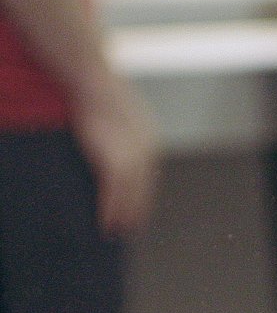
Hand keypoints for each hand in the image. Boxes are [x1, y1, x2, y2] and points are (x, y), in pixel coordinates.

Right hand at [71, 80, 157, 237]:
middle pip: (142, 190)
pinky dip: (110, 211)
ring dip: (122, 217)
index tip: (138, 207)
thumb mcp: (118, 108)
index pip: (147, 175)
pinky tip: (106, 223)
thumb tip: (110, 127)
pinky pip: (114, 195)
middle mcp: (145, 154)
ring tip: (115, 231)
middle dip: (136, 210)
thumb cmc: (99, 88)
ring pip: (129, 197)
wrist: (92, 81)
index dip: (142, 193)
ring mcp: (131, 160)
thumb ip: (120, 125)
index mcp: (148, 141)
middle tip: (130, 228)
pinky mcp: (114, 163)